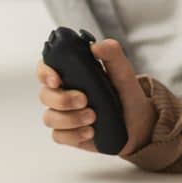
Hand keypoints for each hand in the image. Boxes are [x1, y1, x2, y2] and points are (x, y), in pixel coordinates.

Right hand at [34, 38, 154, 154]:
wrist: (137, 123)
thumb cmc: (125, 94)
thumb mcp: (123, 72)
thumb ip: (112, 54)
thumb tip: (95, 46)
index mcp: (70, 74)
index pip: (45, 68)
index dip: (45, 73)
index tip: (56, 80)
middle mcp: (62, 93)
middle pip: (45, 95)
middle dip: (62, 100)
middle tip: (85, 100)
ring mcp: (63, 114)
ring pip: (49, 118)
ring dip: (70, 119)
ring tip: (93, 118)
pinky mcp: (67, 133)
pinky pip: (58, 136)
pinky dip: (73, 135)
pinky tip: (90, 132)